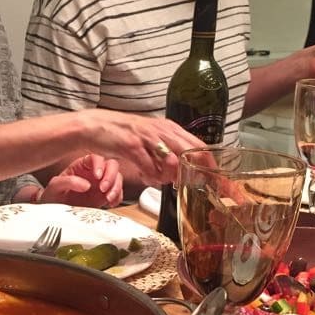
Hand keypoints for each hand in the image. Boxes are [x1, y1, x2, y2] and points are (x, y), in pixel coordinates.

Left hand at [42, 153, 123, 207]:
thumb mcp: (55, 187)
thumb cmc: (53, 196)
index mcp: (82, 165)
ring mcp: (101, 183)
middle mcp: (94, 172)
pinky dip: (118, 198)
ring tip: (108, 198)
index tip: (97, 176)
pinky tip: (111, 203)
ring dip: (116, 188)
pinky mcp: (105, 196)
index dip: (99, 165)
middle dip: (111, 176)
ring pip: (118, 178)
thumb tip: (86, 184)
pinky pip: (118, 193)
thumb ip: (68, 182)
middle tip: (103, 188)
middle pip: (111, 165)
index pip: (95, 158)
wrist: (55, 211)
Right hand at [73, 110, 204, 186]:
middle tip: (197, 188)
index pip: (200, 146)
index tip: (218, 181)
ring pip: (173, 161)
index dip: (211, 164)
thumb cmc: (123, 135)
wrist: (96, 126)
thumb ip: (166, 155)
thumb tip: (179, 174)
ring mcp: (148, 137)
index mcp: (170, 128)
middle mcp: (162, 130)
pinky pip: (150, 167)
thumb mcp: (151, 142)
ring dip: (170, 176)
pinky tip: (147, 177)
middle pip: (192, 152)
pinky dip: (152, 177)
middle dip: (198, 173)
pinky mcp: (132, 145)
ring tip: (162, 180)